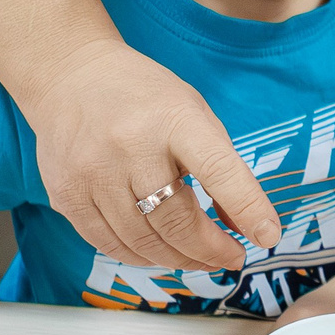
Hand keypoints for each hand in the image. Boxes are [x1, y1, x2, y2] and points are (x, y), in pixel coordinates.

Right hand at [25, 36, 280, 271]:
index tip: (268, 236)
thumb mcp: (194, 114)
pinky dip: (140, 257)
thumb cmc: (143, 96)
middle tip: (232, 258)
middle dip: (211, 250)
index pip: (218, 169)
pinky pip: (107, 244)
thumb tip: (243, 227)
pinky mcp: (65, 194)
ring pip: (142, 242)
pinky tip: (159, 253)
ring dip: (179, 259)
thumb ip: (221, 167)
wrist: (69, 75)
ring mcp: (93, 173)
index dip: (247, 207)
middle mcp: (131, 147)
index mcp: (174, 119)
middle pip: (177, 220)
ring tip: (199, 259)